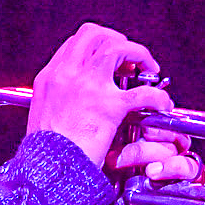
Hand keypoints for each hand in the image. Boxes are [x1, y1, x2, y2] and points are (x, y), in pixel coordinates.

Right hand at [25, 22, 174, 169]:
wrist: (47, 170)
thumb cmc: (46, 153)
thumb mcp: (42, 115)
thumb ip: (59, 99)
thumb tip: (76, 98)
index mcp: (50, 77)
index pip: (75, 43)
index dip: (98, 45)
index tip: (111, 59)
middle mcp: (67, 74)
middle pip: (95, 34)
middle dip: (118, 40)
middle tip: (131, 59)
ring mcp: (88, 87)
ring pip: (118, 48)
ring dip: (139, 54)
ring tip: (150, 69)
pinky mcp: (109, 107)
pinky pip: (143, 92)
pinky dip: (158, 96)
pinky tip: (162, 105)